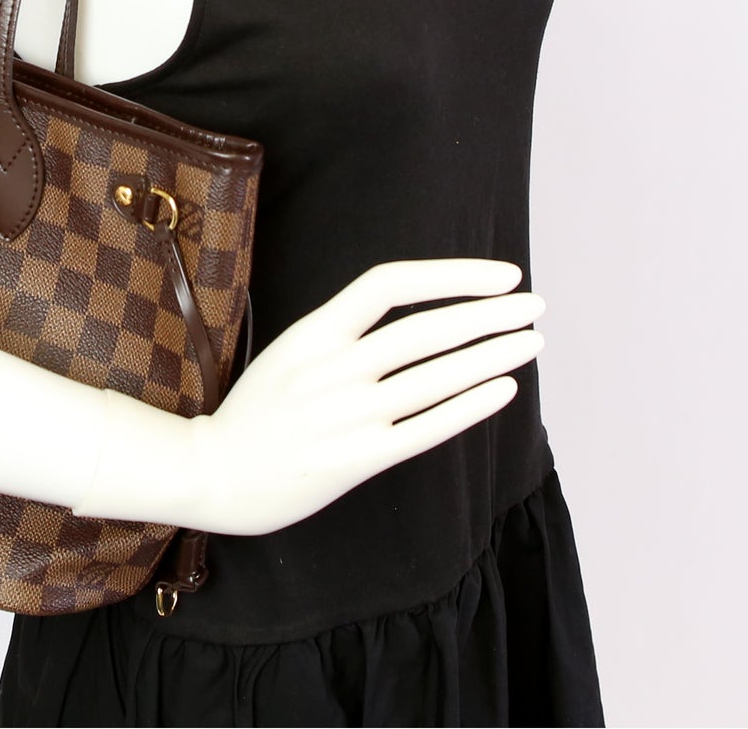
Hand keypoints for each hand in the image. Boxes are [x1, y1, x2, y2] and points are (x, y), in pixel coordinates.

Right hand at [179, 258, 543, 535]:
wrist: (213, 473)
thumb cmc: (257, 412)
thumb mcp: (290, 352)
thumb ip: (342, 333)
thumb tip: (415, 314)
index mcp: (313, 331)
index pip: (388, 283)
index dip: (450, 274)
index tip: (499, 275)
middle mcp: (332, 368)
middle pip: (424, 329)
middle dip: (489, 313)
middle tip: (534, 304)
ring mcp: (346, 414)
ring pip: (434, 377)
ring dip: (491, 355)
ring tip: (531, 341)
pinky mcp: (357, 459)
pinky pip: (426, 428)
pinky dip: (469, 405)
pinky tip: (504, 389)